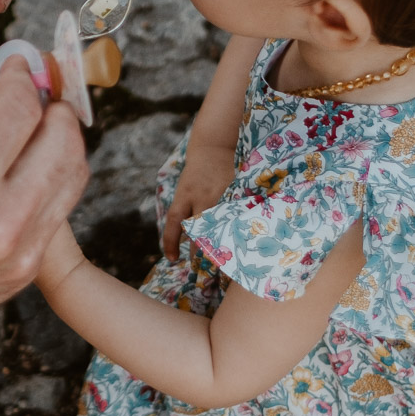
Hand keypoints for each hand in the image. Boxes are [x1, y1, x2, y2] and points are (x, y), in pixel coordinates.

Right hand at [0, 56, 85, 415]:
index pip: (22, 104)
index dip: (21, 75)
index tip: (14, 66)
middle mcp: (3, 218)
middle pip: (64, 134)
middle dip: (50, 104)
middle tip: (28, 95)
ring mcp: (23, 250)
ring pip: (75, 171)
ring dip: (59, 139)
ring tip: (29, 129)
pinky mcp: (29, 271)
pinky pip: (61, 206)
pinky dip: (51, 177)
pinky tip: (22, 170)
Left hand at [162, 144, 236, 260]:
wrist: (215, 146)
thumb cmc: (198, 173)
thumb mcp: (186, 189)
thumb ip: (187, 211)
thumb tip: (190, 241)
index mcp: (185, 196)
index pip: (174, 223)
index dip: (171, 242)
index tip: (172, 259)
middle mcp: (201, 197)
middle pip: (198, 230)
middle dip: (198, 252)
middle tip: (201, 269)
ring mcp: (221, 196)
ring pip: (219, 226)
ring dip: (220, 245)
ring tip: (223, 261)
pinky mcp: (236, 193)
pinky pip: (237, 217)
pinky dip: (238, 230)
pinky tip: (243, 243)